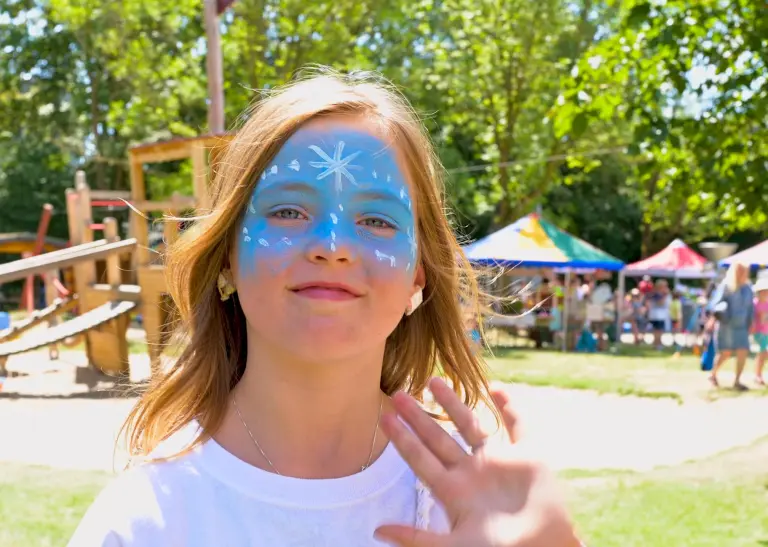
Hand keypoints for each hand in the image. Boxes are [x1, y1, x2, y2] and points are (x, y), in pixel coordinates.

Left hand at [375, 378, 581, 546]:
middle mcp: (472, 473)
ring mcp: (499, 462)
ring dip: (452, 403)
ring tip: (433, 380)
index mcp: (454, 492)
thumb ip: (417, 538)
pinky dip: (509, 406)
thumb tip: (377, 531)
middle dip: (418, 417)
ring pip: (470, 425)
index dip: (402, 439)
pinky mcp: (528, 457)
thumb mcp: (453, 546)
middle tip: (398, 394)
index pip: (420, 459)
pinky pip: (517, 425)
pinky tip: (495, 387)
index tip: (385, 417)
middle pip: (438, 439)